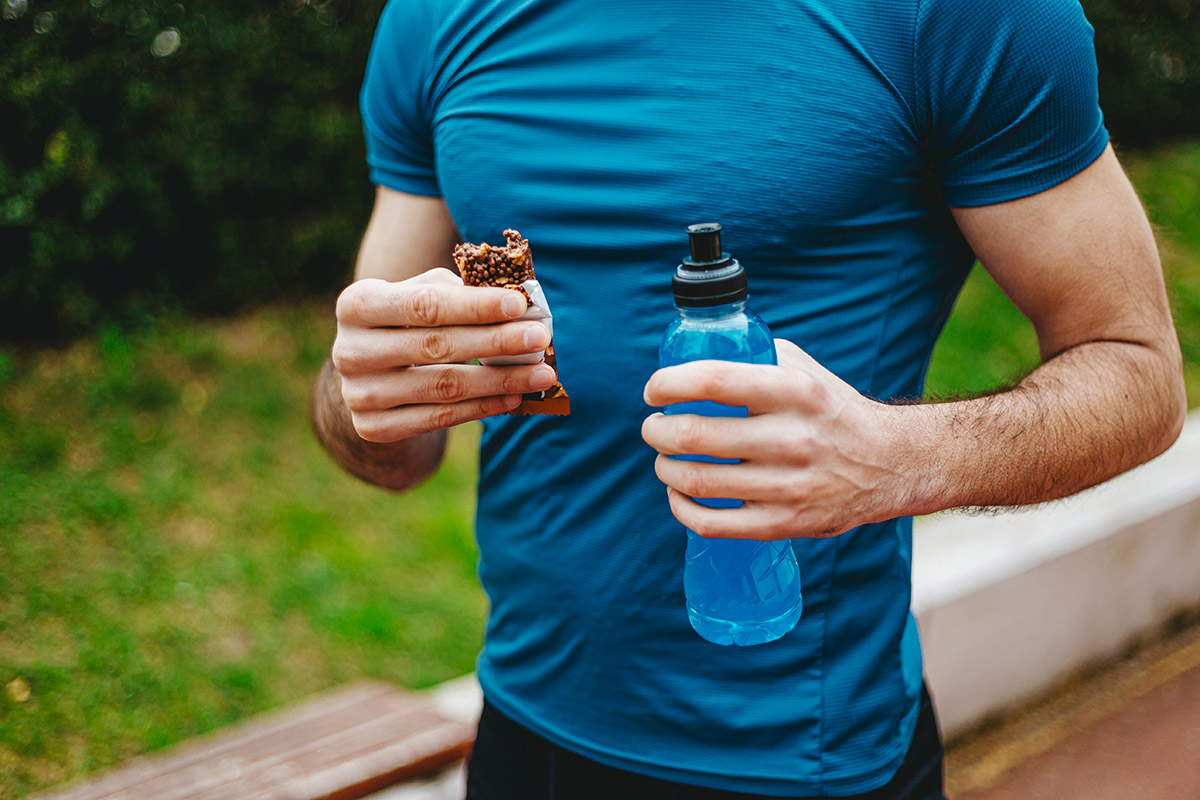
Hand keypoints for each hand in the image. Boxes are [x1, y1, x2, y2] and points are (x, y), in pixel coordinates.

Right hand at [332, 268, 556, 440]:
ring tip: (541, 374)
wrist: (370, 375)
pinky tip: (514, 397)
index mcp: (357, 304)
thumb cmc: (406, 323)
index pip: (425, 304)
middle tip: (540, 339)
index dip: (475, 305)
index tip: (519, 304)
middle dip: (496, 342)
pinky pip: (438, 418)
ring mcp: (358, 394)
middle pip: (437, 346)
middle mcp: (350, 350)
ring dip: (500, 381)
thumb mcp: (419, 296)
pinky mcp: (372, 428)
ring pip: (443, 387)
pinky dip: (482, 407)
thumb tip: (518, 305)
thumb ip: (459, 292)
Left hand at [641, 339, 906, 539]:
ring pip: (697, 481)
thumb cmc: (832, 411)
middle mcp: (792, 438)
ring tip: (665, 459)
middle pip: (694, 436)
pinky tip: (679, 495)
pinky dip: (682, 509)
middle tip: (654, 428)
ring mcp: (789, 486)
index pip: (713, 381)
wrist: (891, 463)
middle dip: (658, 431)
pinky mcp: (785, 523)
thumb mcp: (804, 370)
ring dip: (665, 469)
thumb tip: (695, 353)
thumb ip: (755, 357)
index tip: (654, 392)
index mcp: (794, 391)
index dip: (669, 385)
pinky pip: (713, 523)